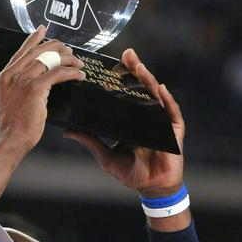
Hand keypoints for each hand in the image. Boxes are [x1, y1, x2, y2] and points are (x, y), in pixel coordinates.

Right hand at [0, 25, 85, 154]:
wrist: (9, 141)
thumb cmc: (10, 128)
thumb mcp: (5, 103)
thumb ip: (14, 89)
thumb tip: (29, 83)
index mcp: (2, 78)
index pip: (20, 52)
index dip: (32, 39)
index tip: (42, 30)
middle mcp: (10, 76)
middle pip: (36, 51)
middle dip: (55, 47)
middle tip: (68, 49)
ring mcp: (22, 81)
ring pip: (49, 60)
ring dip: (67, 59)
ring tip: (78, 61)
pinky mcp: (35, 88)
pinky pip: (58, 73)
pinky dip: (71, 72)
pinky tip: (79, 74)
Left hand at [65, 49, 184, 195]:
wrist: (151, 188)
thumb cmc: (131, 172)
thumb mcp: (106, 155)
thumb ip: (90, 141)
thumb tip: (68, 131)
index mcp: (131, 119)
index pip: (126, 94)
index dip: (120, 79)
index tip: (109, 64)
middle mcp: (147, 116)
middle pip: (141, 88)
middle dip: (135, 70)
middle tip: (126, 54)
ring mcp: (161, 121)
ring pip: (155, 95)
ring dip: (147, 79)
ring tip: (138, 65)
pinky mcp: (173, 130)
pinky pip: (171, 112)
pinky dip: (166, 100)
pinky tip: (160, 88)